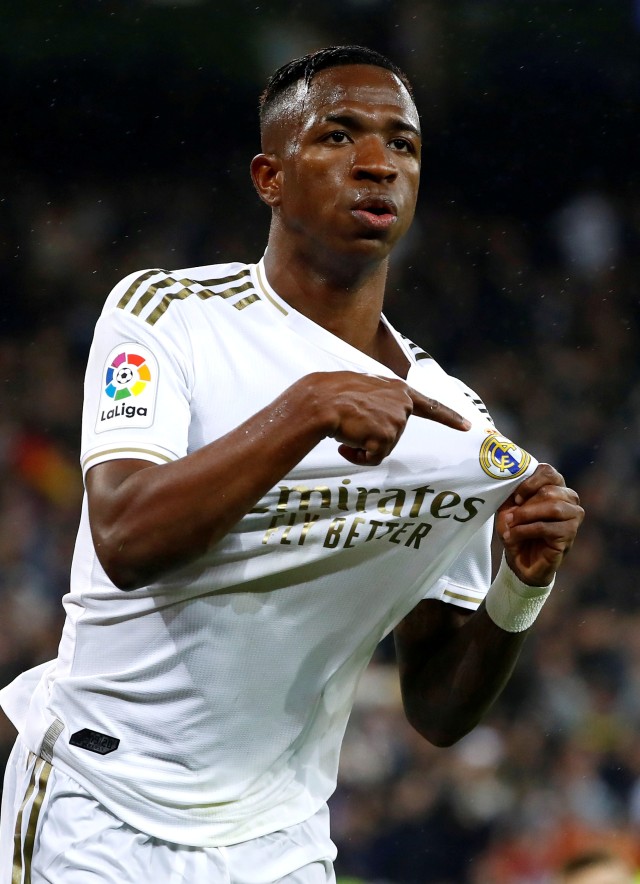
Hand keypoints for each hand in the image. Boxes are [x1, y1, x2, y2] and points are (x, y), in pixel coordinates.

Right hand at [302, 371, 469, 465]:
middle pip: (395, 434)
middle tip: (352, 426)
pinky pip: (373, 458)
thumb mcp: (362, 388)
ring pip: (383, 447)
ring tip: (347, 431)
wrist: (320, 401)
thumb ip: (379, 399)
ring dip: (363, 446)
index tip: (467, 425)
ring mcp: (396, 420)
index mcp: (397, 389)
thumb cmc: (333, 395)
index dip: (449, 417)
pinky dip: (358, 456)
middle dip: (373, 436)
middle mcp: (402, 403)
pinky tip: (346, 443)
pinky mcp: (386, 436)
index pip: (430, 405)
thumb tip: (378, 418)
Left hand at [496, 463, 583, 585]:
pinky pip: (547, 527)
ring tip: (510, 526)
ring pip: (553, 507)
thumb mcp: (508, 509)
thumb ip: (510, 493)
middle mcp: (569, 499)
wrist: (520, 561)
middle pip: (549, 491)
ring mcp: (573, 517)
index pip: (548, 472)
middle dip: (525, 505)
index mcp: (555, 486)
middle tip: (509, 517)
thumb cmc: (516, 530)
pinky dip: (525, 531)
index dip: (530, 482)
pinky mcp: (570, 535)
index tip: (515, 497)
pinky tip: (513, 537)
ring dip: (525, 517)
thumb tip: (510, 480)